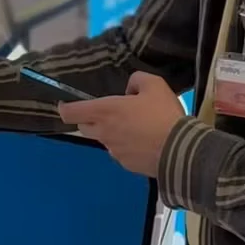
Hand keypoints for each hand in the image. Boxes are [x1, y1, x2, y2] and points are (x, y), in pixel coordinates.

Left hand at [57, 72, 186, 177]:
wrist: (180, 150)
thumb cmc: (163, 114)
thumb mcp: (154, 84)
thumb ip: (136, 80)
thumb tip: (129, 90)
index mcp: (105, 111)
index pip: (71, 112)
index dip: (64, 108)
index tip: (65, 105)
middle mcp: (104, 132)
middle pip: (84, 127)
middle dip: (91, 119)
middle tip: (110, 113)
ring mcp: (114, 151)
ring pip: (104, 140)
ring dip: (111, 133)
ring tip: (136, 127)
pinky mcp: (126, 164)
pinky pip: (119, 152)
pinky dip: (126, 146)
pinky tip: (144, 142)